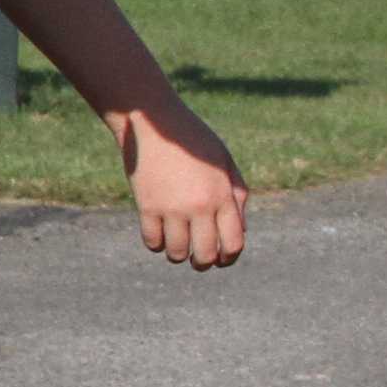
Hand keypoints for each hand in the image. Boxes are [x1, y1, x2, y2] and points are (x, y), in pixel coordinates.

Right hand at [118, 101, 247, 270]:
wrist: (155, 123)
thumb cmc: (194, 141)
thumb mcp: (224, 163)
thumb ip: (236, 197)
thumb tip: (239, 233)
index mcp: (223, 196)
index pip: (233, 244)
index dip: (228, 258)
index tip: (221, 259)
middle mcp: (200, 206)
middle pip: (205, 255)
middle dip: (203, 263)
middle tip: (197, 259)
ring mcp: (172, 208)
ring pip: (176, 253)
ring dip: (177, 255)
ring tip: (176, 247)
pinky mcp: (147, 206)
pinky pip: (152, 241)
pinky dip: (156, 244)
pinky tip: (158, 233)